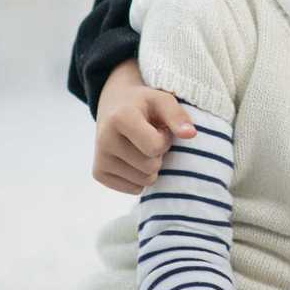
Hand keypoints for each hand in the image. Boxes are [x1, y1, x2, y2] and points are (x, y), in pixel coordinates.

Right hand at [92, 59, 193, 193]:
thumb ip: (178, 116)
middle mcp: (104, 140)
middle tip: (151, 138)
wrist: (113, 106)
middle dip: (158, 154)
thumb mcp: (162, 100)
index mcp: (120, 119)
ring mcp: (99, 159)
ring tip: (142, 146)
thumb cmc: (144, 104)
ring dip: (150, 166)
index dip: (165, 140)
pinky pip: (134, 189)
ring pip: (144, 181)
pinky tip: (133, 157)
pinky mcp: (99, 173)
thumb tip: (190, 134)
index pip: (155, 147)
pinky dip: (140, 176)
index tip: (159, 128)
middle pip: (150, 166)